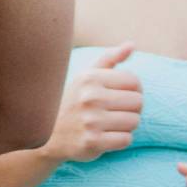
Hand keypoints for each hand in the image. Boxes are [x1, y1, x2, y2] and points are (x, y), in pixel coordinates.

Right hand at [44, 43, 141, 162]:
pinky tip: (105, 136)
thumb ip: (110, 59)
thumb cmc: (74, 100)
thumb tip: (132, 44)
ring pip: (134, 121)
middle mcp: (90, 97)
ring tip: (109, 123)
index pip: (134, 81)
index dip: (133, 89)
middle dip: (131, 108)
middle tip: (115, 111)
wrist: (48, 134)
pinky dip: (120, 140)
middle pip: (138, 102)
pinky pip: (126, 140)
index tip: (121, 95)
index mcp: (90, 78)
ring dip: (126, 124)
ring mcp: (91, 121)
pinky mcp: (92, 142)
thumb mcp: (86, 76)